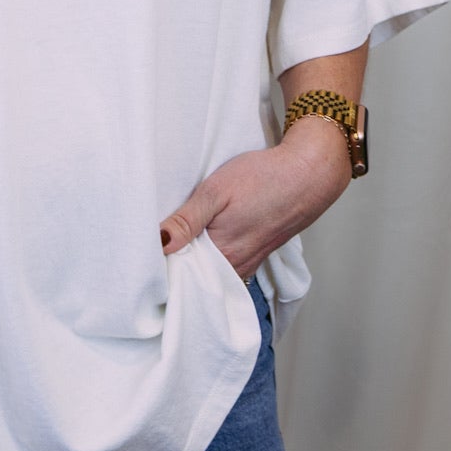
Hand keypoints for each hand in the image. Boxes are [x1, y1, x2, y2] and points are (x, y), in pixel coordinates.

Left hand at [158, 121, 353, 277]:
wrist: (309, 174)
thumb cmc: (263, 178)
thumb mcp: (216, 191)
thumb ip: (187, 220)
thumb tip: (158, 244)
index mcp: (221, 254)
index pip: (179, 274)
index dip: (159, 265)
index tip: (141, 255)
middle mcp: (235, 267)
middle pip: (193, 276)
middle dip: (172, 265)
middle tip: (149, 249)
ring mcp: (247, 262)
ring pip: (209, 272)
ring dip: (192, 261)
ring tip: (174, 244)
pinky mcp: (256, 254)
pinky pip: (226, 266)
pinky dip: (211, 258)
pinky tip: (202, 242)